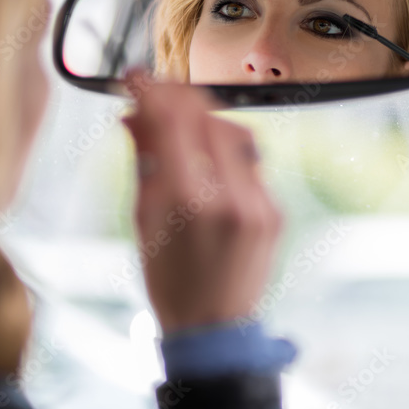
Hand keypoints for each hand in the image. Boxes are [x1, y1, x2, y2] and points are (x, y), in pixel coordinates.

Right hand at [121, 75, 281, 333]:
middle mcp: (229, 196)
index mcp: (188, 200)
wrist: (213, 329)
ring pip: (234, 131)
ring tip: (178, 118)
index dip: (150, 90)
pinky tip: (206, 151)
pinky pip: (252, 160)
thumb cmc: (169, 280)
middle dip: (177, 95)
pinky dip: (225, 146)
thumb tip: (134, 115)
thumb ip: (144, 160)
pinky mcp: (274, 209)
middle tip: (153, 92)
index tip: (134, 79)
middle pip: (206, 115)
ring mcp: (258, 202)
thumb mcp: (142, 220)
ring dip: (204, 116)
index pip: (171, 120)